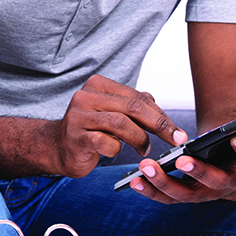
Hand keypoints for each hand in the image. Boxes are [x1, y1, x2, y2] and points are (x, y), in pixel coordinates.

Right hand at [50, 74, 187, 177]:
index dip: (161, 115)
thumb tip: (160, 109)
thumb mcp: (113, 113)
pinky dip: (116, 149)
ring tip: (144, 149)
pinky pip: (106, 142)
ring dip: (139, 139)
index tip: (177, 131)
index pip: (137, 97)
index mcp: (98, 85)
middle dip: (158, 125)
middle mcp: (86, 96)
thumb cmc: (90, 130)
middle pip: (132, 107)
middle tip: (174, 139)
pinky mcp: (75, 137)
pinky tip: (114, 151)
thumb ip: (134, 106)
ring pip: (121, 123)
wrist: (58, 148)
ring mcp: (78, 116)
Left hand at [123, 81, 235, 203]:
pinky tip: (134, 181)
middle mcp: (231, 186)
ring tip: (146, 168)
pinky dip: (151, 191)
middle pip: (216, 184)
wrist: (232, 155)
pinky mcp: (187, 195)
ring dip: (165, 184)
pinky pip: (168, 197)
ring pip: (187, 195)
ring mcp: (207, 193)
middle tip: (183, 160)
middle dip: (199, 173)